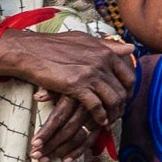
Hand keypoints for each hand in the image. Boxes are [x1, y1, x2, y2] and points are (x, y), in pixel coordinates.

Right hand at [5, 26, 136, 159]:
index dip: (129, 90)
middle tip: (118, 113)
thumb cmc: (54, 45)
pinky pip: (96, 106)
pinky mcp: (77, 86)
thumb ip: (108, 45)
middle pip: (122, 90)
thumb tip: (130, 48)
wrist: (31, 51)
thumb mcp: (84, 40)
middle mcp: (101, 62)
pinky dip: (100, 116)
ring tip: (110, 119)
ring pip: (112, 99)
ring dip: (113, 113)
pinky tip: (99, 121)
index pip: (128, 74)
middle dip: (122, 105)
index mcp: (104, 51)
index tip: (125, 97)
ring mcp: (90, 74)